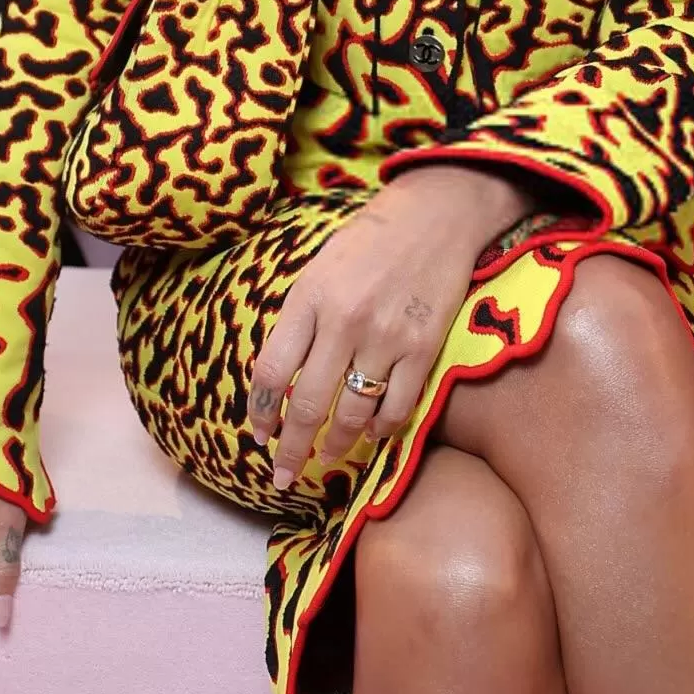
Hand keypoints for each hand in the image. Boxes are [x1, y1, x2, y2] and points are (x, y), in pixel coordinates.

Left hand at [249, 166, 534, 491]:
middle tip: (283, 478)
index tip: (257, 436)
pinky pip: (398, 406)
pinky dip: (382, 430)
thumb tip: (278, 379)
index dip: (260, 412)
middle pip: (308, 403)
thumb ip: (299, 319)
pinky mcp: (423, 346)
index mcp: (309, 296)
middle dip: (291, 449)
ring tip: (326, 460)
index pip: (271, 370)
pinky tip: (372, 436)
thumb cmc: (370, 240)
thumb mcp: (319, 268)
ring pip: (353, 413)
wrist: (437, 215)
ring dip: (335, 446)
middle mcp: (343, 320)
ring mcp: (386, 336)